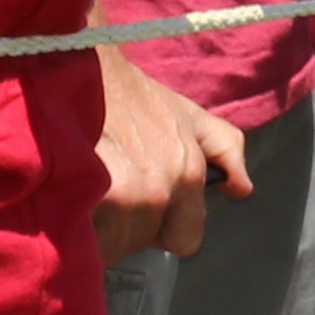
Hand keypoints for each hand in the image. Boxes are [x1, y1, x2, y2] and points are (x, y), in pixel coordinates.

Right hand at [91, 48, 250, 260]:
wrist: (83, 70)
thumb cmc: (132, 93)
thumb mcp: (189, 114)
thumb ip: (226, 148)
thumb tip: (242, 189)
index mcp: (189, 176)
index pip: (185, 239)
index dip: (165, 228)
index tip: (145, 212)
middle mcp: (158, 191)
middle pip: (142, 242)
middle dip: (128, 227)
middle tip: (110, 195)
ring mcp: (121, 196)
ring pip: (113, 245)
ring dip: (100, 229)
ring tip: (89, 195)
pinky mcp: (83, 195)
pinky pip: (85, 240)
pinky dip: (77, 228)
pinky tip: (72, 203)